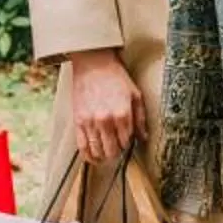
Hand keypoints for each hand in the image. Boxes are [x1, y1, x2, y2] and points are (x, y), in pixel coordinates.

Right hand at [66, 48, 148, 164]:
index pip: (127, 142)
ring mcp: (90, 122)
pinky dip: (88, 155)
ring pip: (97, 151)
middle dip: (116, 153)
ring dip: (103, 156)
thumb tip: (144, 138)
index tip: (127, 142)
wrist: (93, 64)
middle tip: (117, 150)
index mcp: (123, 114)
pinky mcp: (78, 121)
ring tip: (106, 155)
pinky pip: (82, 146)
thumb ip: (140, 118)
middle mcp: (106, 120)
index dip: (128, 145)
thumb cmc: (116, 77)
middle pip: (112, 150)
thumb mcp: (135, 95)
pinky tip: (93, 157)